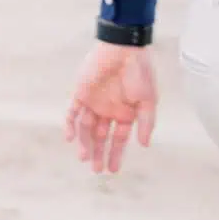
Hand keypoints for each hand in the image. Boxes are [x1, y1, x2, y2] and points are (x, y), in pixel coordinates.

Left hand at [66, 42, 156, 173]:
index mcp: (125, 112)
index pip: (119, 138)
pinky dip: (69, 125)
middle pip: (101, 137)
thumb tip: (144, 144)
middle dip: (99, 153)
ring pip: (85, 128)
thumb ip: (146, 122)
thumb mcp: (149, 99)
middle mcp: (109, 110)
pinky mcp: (81, 94)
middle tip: (96, 169)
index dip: (116, 154)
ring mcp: (94, 103)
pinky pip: (72, 113)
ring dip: (84, 143)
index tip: (113, 170)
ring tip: (84, 157)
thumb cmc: (140, 73)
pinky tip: (69, 137)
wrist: (124, 49)